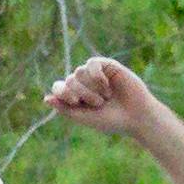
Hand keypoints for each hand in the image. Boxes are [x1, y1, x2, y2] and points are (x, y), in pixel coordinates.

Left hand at [44, 55, 162, 138]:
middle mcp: (84, 83)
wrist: (137, 117)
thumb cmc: (111, 120)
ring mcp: (95, 74)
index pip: (59, 87)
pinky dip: (96, 75)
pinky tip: (106, 85)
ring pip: (78, 72)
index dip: (62, 92)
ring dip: (90, 88)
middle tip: (98, 104)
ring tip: (106, 98)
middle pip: (69, 80)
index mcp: (76, 96)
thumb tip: (46, 98)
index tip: (74, 102)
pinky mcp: (107, 66)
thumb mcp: (84, 117)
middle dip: (82, 93)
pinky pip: (91, 63)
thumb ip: (65, 109)